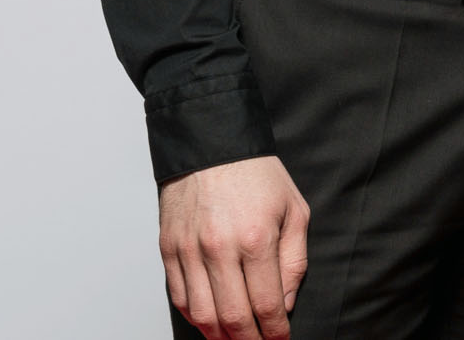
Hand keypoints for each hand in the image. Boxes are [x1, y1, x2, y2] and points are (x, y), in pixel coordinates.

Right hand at [157, 155, 308, 339]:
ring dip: (219, 336)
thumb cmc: (257, 175)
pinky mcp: (168, 249)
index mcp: (256, 238)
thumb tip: (284, 304)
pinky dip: (194, 317)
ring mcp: (189, 251)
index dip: (274, 331)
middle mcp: (219, 248)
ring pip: (201, 315)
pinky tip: (210, 321)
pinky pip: (179, 297)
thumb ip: (293, 261)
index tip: (280, 339)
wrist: (212, 144)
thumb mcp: (295, 210)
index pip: (265, 304)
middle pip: (232, 318)